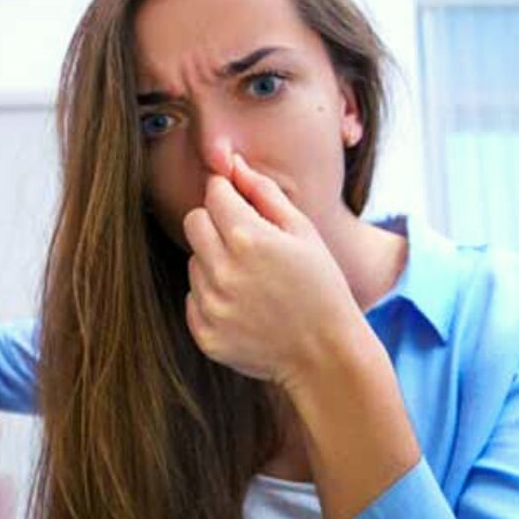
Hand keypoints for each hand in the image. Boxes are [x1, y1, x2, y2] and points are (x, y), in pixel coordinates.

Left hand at [182, 153, 360, 385]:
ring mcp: (211, 305)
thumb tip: (231, 164)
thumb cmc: (321, 285)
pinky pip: (193, 298)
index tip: (241, 204)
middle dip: (215, 222)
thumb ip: (263, 193)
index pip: (213, 194)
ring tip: (252, 280)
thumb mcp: (303, 231)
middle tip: (246, 240)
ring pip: (194, 261)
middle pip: (194, 222)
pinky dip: (212, 296)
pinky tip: (245, 306)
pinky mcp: (205, 333)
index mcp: (248, 238)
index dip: (228, 194)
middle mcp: (223, 271)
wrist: (325, 353)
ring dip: (215, 262)